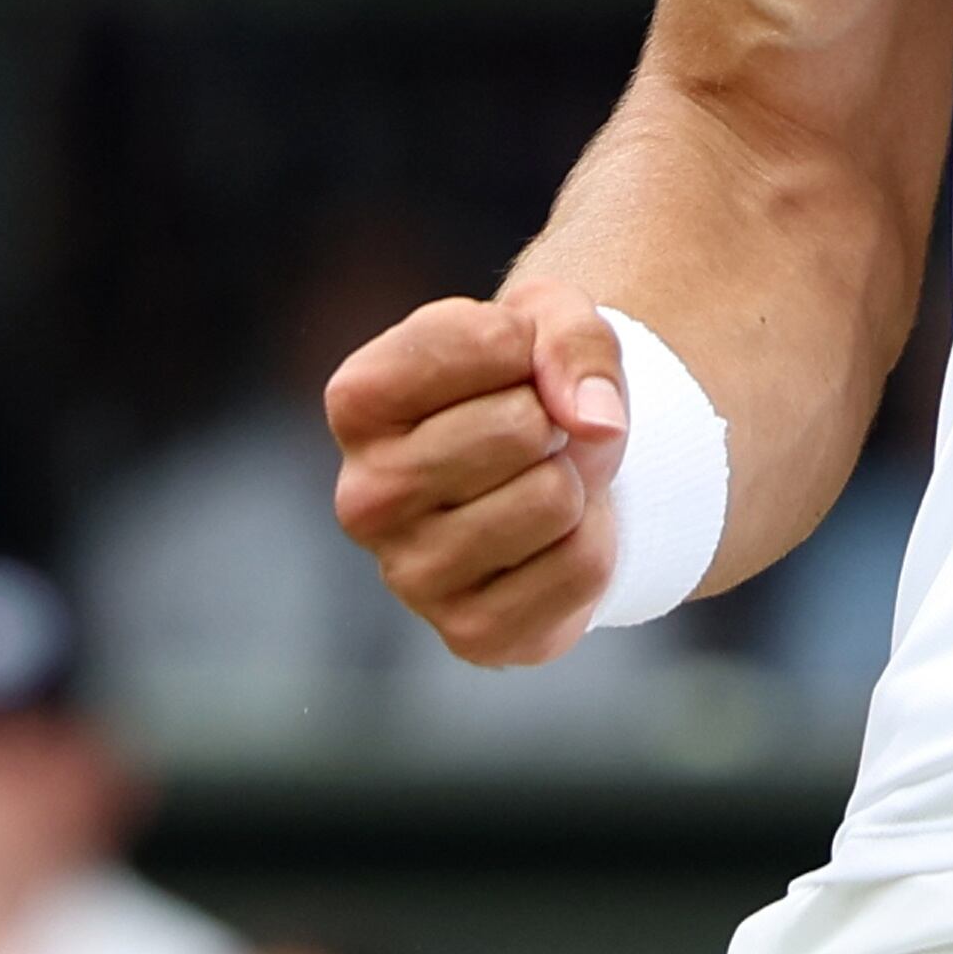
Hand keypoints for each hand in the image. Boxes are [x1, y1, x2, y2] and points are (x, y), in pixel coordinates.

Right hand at [324, 283, 634, 665]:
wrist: (554, 471)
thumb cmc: (529, 383)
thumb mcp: (549, 319)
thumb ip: (572, 338)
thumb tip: (595, 421)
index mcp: (357, 401)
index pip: (471, 341)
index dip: (524, 340)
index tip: (512, 364)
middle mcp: (363, 495)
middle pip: (517, 428)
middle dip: (553, 419)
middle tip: (533, 436)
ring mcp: (410, 575)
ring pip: (552, 499)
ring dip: (574, 481)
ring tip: (539, 482)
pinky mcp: (471, 633)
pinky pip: (582, 565)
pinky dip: (594, 538)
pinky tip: (550, 538)